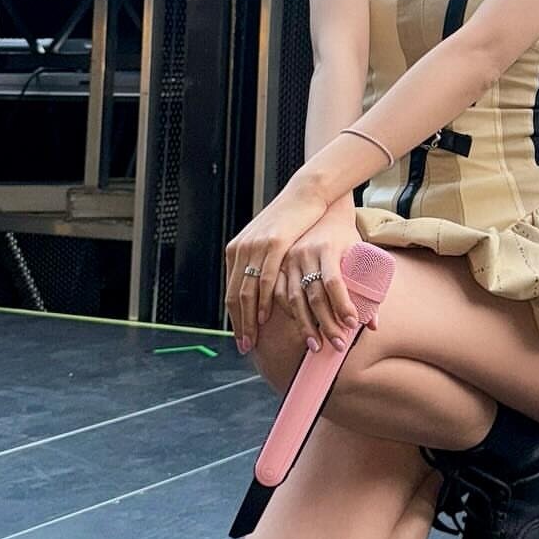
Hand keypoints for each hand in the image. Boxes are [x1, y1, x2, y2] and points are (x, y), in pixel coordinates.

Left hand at [223, 171, 330, 351]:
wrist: (307, 193)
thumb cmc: (293, 219)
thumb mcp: (268, 240)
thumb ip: (260, 261)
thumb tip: (259, 285)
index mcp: (237, 250)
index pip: (232, 291)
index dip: (235, 316)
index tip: (241, 336)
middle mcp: (241, 249)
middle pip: (235, 295)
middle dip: (239, 324)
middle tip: (244, 346)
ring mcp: (256, 246)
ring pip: (247, 291)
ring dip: (249, 319)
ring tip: (254, 339)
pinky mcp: (273, 244)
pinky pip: (264, 278)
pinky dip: (263, 300)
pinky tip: (266, 316)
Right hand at [276, 198, 367, 356]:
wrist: (321, 209)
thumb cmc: (344, 235)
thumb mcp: (359, 252)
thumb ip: (368, 286)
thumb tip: (373, 324)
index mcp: (327, 248)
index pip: (334, 281)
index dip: (342, 304)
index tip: (351, 324)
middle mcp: (305, 253)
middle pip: (314, 295)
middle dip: (325, 324)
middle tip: (337, 345)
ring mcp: (288, 259)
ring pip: (293, 299)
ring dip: (304, 325)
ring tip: (315, 346)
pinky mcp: (278, 265)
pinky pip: (278, 294)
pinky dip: (286, 313)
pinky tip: (296, 326)